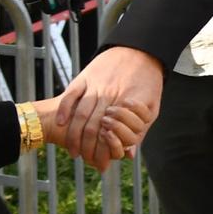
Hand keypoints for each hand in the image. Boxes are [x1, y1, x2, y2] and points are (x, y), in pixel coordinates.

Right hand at [57, 46, 164, 171]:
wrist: (141, 50)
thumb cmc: (148, 81)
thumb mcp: (152, 108)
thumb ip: (139, 131)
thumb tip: (129, 155)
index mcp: (124, 105)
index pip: (108, 134)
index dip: (100, 151)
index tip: (97, 163)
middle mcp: (108, 96)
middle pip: (91, 127)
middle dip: (84, 147)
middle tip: (80, 158)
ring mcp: (95, 85)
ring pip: (80, 113)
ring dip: (73, 134)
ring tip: (71, 149)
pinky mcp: (85, 76)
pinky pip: (72, 94)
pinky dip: (64, 109)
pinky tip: (60, 123)